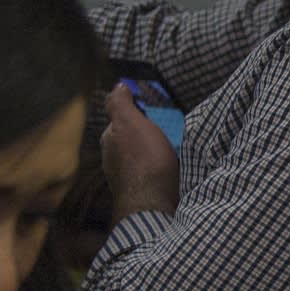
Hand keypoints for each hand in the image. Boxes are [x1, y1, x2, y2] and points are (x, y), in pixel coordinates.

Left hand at [102, 84, 179, 223]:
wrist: (154, 203)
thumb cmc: (143, 161)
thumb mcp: (130, 123)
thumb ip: (121, 104)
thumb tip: (118, 86)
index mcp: (110, 141)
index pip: (122, 121)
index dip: (139, 113)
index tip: (158, 110)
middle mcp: (114, 161)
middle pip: (134, 140)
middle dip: (149, 135)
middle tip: (173, 129)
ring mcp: (129, 178)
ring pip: (144, 159)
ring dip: (158, 153)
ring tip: (179, 149)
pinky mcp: (145, 193)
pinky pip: (154, 175)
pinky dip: (163, 169)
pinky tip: (176, 169)